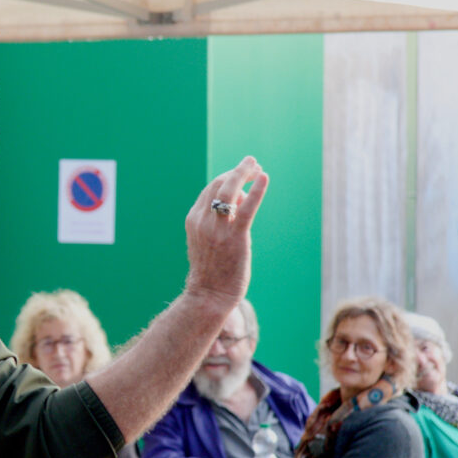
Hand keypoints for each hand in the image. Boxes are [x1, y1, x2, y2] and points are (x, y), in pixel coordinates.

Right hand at [184, 156, 268, 305]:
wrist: (208, 294)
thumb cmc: (211, 270)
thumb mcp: (207, 240)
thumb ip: (218, 220)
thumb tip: (238, 201)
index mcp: (193, 220)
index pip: (210, 189)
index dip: (227, 178)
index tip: (242, 174)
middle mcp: (202, 221)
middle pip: (218, 185)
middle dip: (236, 171)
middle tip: (251, 163)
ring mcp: (217, 229)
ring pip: (228, 191)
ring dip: (243, 173)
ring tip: (257, 165)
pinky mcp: (235, 237)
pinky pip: (246, 209)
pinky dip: (256, 191)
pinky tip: (264, 178)